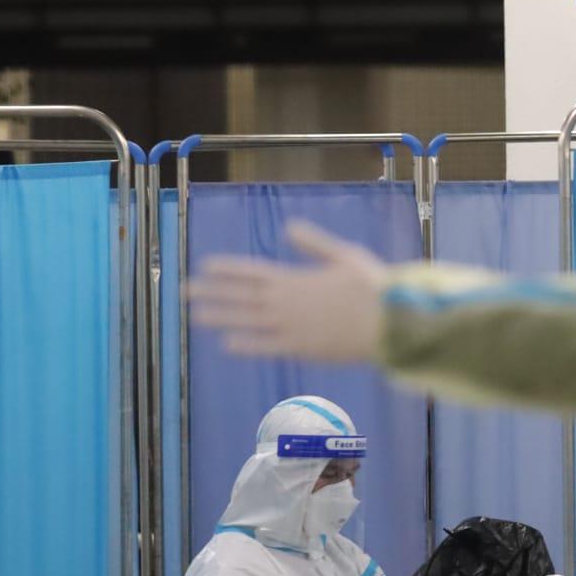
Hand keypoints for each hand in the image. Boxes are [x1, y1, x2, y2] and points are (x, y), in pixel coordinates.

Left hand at [188, 221, 389, 362]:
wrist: (391, 323)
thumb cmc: (374, 288)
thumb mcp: (345, 255)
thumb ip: (314, 243)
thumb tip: (288, 227)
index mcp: (295, 278)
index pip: (251, 271)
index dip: (227, 269)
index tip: (205, 266)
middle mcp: (285, 302)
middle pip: (240, 296)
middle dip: (212, 292)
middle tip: (184, 290)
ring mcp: (290, 327)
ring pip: (246, 320)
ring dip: (220, 317)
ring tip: (194, 315)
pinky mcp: (302, 348)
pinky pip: (267, 347)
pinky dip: (247, 345)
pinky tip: (227, 344)